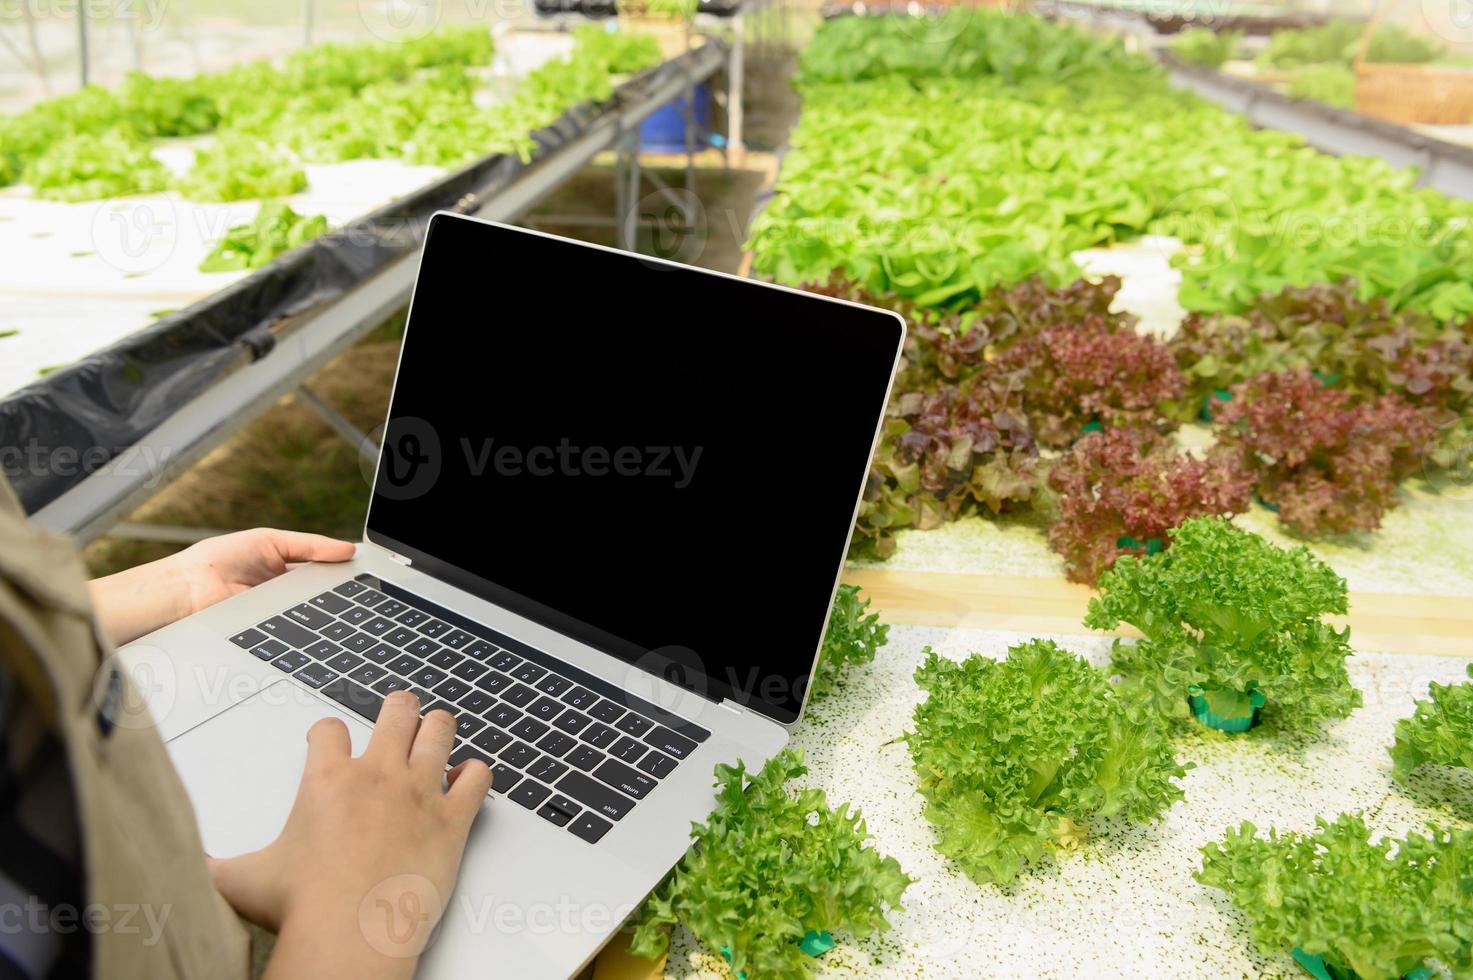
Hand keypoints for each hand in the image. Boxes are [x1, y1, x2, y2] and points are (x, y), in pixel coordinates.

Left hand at [89, 528, 355, 644]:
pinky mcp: (272, 633)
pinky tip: (329, 620)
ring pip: (316, 615)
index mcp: (286, 571)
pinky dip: (314, 627)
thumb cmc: (217, 559)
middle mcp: (286, 596)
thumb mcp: (269, 541)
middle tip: (369, 589)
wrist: (186, 588)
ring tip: (355, 603)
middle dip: (345, 593)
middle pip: (325, 595)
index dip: (346, 572)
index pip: (325, 572)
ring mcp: (280, 616)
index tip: (370, 571)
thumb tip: (347, 548)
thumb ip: (309, 545)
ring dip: (332, 611)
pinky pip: (299, 630)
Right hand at [211, 693, 493, 979]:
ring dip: (439, 727)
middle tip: (400, 710)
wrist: (350, 931)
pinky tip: (470, 777)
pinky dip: (476, 774)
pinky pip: (477, 779)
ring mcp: (419, 793)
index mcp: (327, 779)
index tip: (328, 738)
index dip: (327, 731)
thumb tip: (187, 872)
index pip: (328, 730)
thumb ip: (215, 867)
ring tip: (438, 727)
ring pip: (440, 732)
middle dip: (398, 709)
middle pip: (396, 713)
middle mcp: (377, 775)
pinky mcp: (452, 819)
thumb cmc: (302, 905)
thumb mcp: (242, 881)